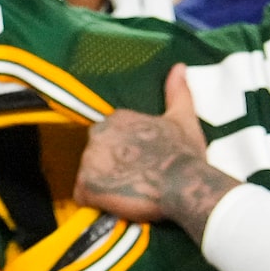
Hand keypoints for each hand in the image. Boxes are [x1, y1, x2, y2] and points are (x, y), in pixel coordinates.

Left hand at [75, 65, 238, 233]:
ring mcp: (90, 160)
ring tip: (130, 192)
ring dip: (105, 186)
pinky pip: (83, 196)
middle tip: (136, 180)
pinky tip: (117, 203)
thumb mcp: (184, 118)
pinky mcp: (86, 185)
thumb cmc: (186, 154)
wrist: (185, 185)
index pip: (110, 138)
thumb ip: (177, 92)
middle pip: (97, 156)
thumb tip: (179, 67)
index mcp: (117, 118)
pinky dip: (97, 203)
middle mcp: (98, 134)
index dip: (125, 155)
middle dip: (112, 169)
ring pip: (89, 176)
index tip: (141, 164)